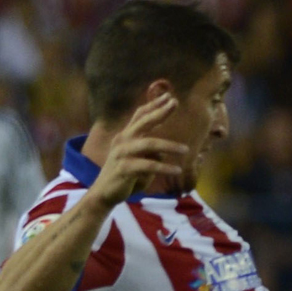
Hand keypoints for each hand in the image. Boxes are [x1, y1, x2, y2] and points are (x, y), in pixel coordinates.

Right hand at [92, 92, 188, 207]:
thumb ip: (149, 152)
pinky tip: (177, 170)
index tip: (170, 96)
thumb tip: (163, 152)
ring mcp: (122, 153)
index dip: (154, 105)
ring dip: (169, 146)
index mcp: (126, 136)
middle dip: (160, 111)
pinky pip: (148, 166)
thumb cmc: (125, 175)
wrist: (105, 193)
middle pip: (143, 122)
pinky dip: (164, 168)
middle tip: (175, 102)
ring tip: (186, 150)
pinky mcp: (124, 168)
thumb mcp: (139, 160)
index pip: (140, 116)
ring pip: (149, 144)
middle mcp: (123, 140)